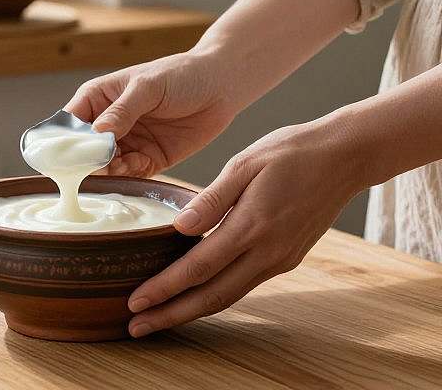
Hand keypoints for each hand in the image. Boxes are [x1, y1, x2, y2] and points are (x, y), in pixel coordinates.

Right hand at [65, 50, 240, 175]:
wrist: (223, 86)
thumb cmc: (181, 74)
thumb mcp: (148, 87)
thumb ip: (121, 111)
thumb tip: (95, 136)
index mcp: (97, 98)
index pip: (69, 123)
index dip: (62, 140)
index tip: (64, 156)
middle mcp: (107, 123)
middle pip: (84, 149)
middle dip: (85, 160)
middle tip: (93, 167)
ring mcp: (127, 142)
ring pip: (104, 165)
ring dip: (106, 171)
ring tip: (114, 167)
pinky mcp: (147, 159)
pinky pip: (130, 173)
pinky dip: (128, 175)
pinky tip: (134, 167)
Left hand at [126, 118, 368, 336]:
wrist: (345, 157)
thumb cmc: (290, 152)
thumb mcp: (245, 163)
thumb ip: (211, 198)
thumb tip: (179, 228)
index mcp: (251, 226)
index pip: (198, 268)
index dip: (164, 289)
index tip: (136, 302)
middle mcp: (267, 252)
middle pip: (212, 297)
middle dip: (171, 315)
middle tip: (136, 328)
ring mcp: (279, 259)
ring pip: (229, 296)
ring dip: (191, 311)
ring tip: (158, 318)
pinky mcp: (286, 258)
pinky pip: (244, 284)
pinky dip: (215, 295)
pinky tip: (194, 295)